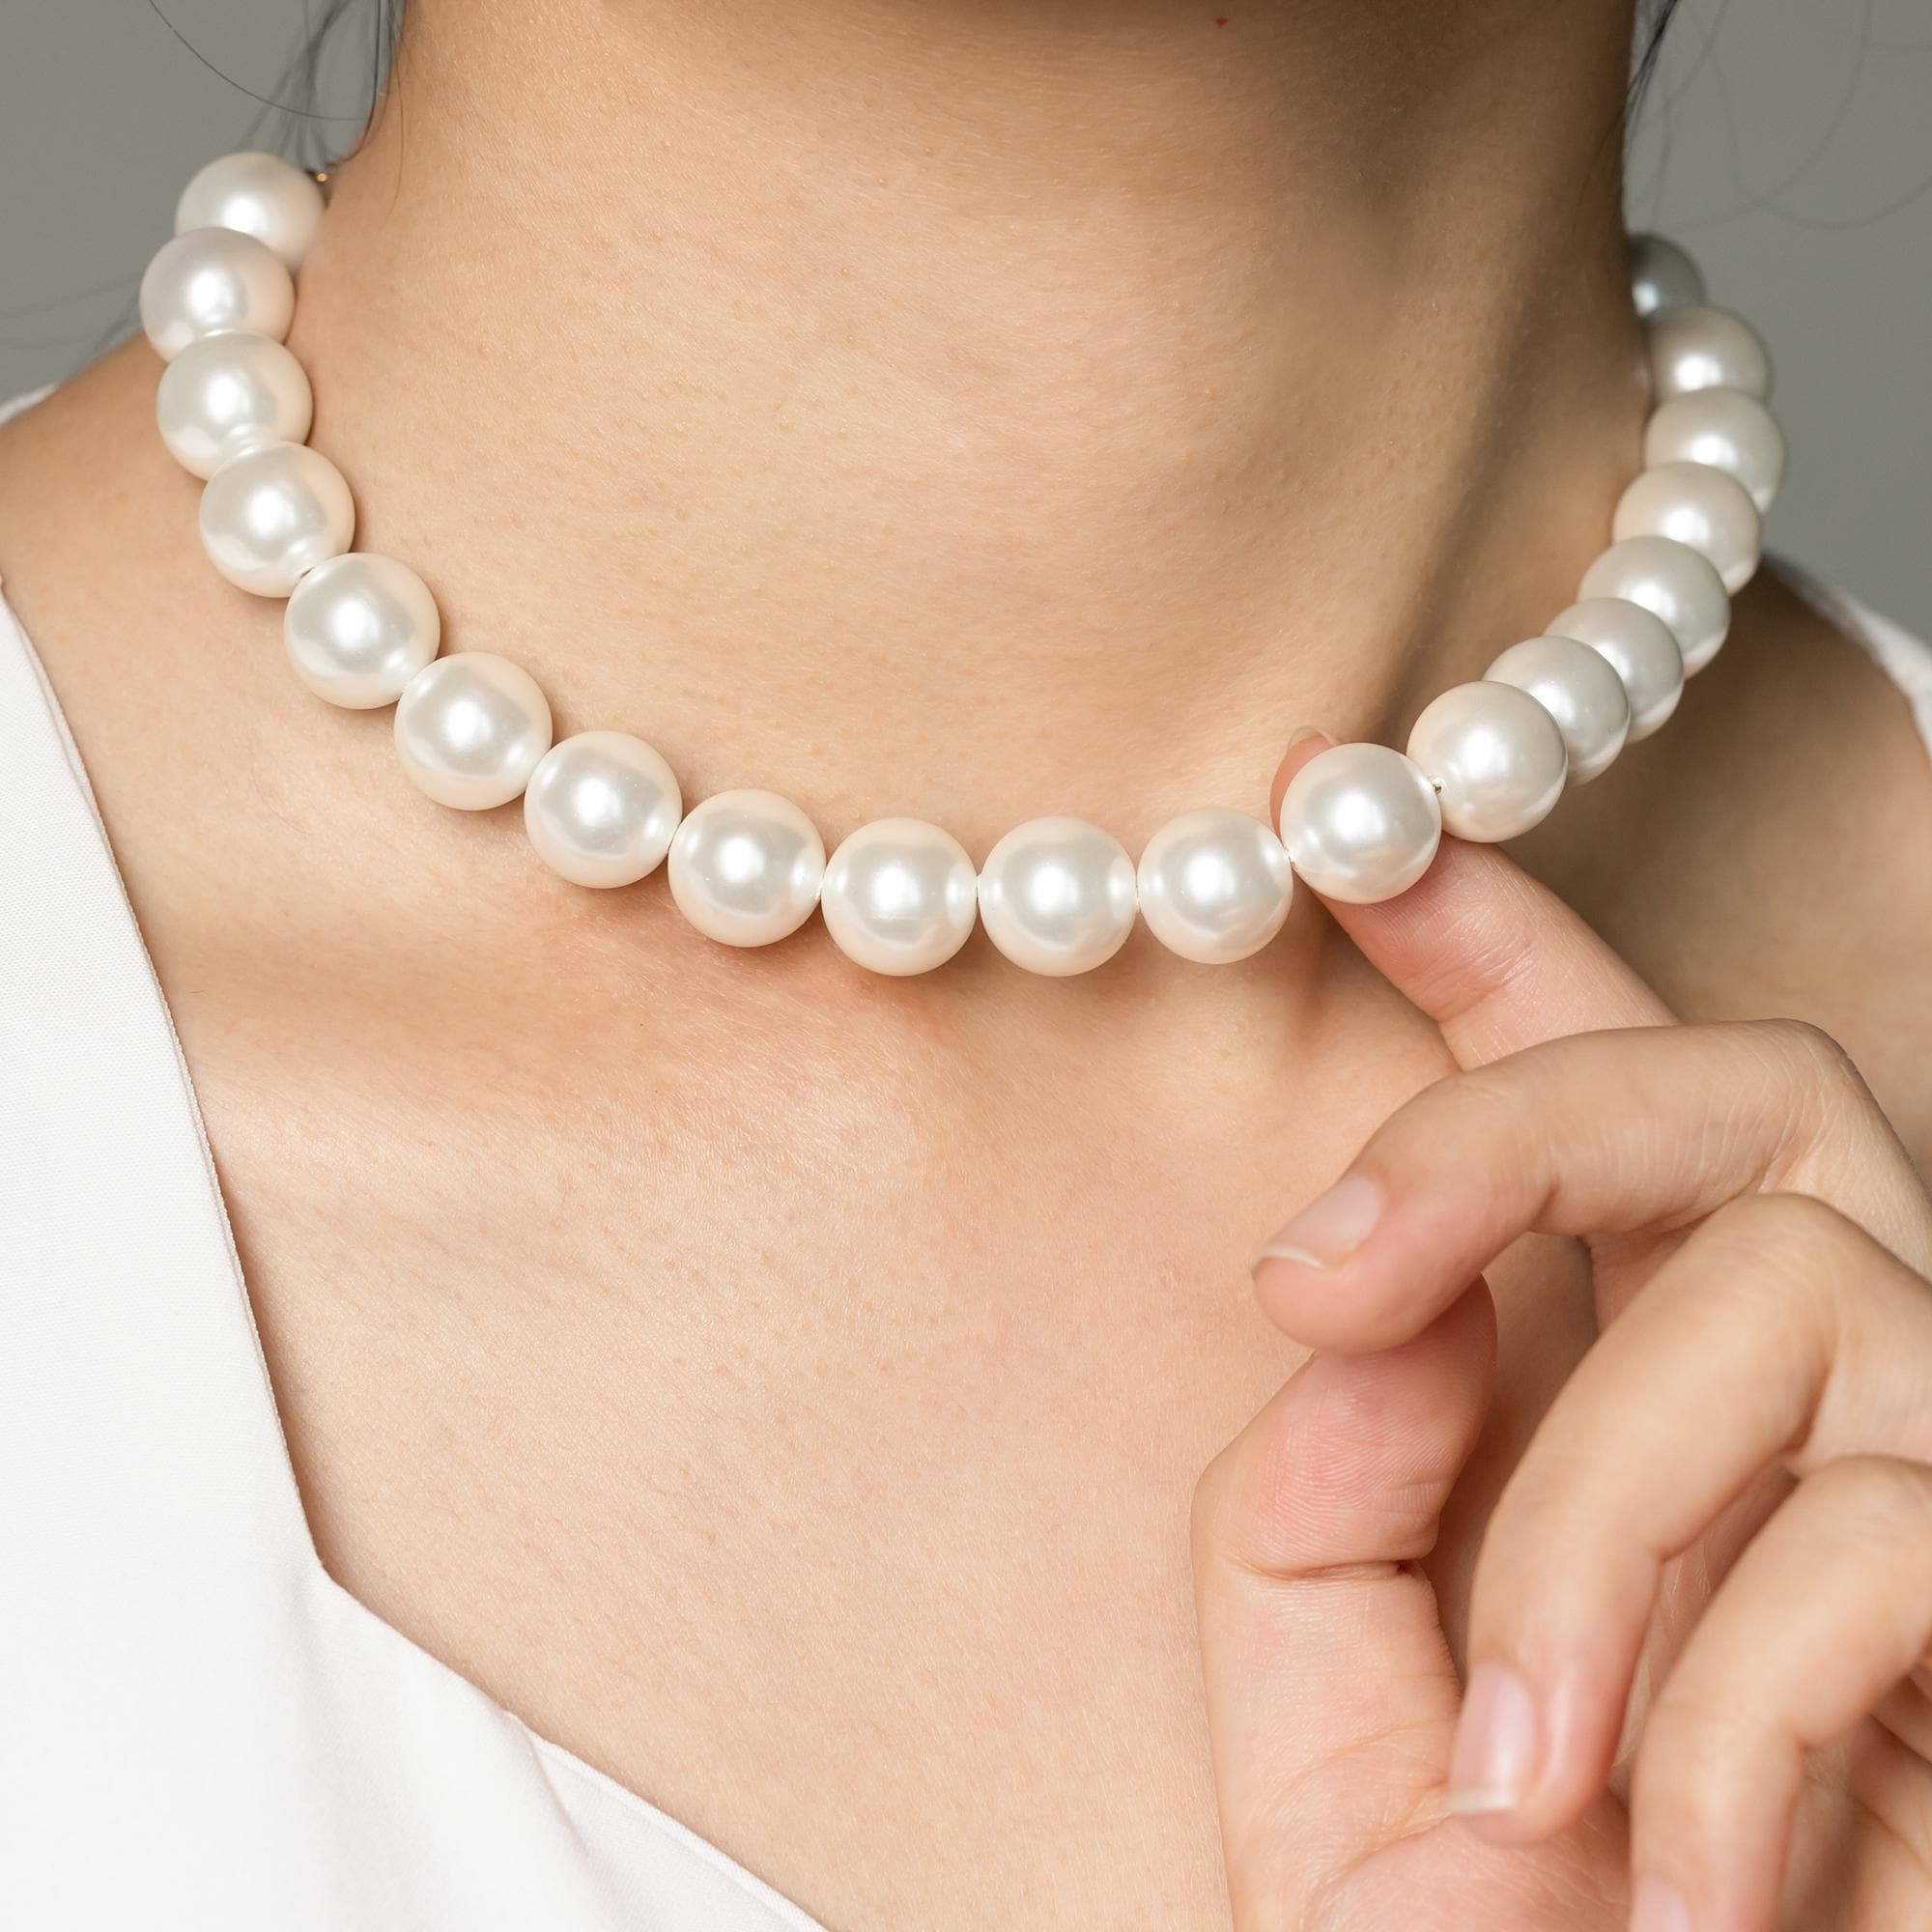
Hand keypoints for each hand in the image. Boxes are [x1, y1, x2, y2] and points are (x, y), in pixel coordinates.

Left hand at [1190, 739, 1931, 1930]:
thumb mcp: (1330, 1707)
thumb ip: (1326, 1485)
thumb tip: (1378, 1301)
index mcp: (1645, 1400)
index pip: (1607, 1096)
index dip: (1492, 937)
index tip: (1332, 815)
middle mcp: (1828, 1405)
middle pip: (1745, 1082)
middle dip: (1515, 1119)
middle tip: (1310, 1274)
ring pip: (1801, 1287)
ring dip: (1598, 1526)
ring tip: (1519, 1762)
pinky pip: (1893, 1529)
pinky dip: (1727, 1710)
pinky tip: (1669, 1879)